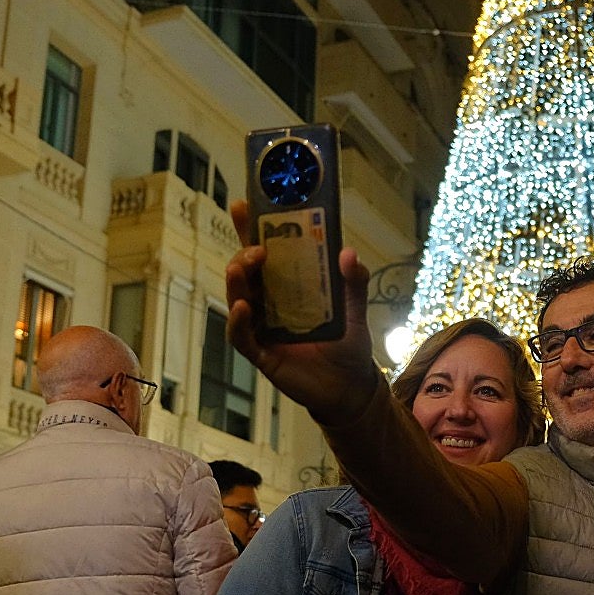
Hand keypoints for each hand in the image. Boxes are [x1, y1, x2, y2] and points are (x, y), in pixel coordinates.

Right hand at [225, 200, 374, 424]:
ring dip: (237, 281)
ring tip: (242, 267)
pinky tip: (242, 308)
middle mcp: (271, 303)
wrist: (351, 388)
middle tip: (258, 248)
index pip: (266, 252)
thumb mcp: (356, 311)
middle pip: (248, 272)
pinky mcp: (262, 354)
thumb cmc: (349, 346)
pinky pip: (241, 337)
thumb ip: (354, 283)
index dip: (251, 229)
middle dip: (245, 254)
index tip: (243, 205)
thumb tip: (349, 253)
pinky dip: (237, 322)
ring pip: (239, 299)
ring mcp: (263, 328)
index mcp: (289, 286)